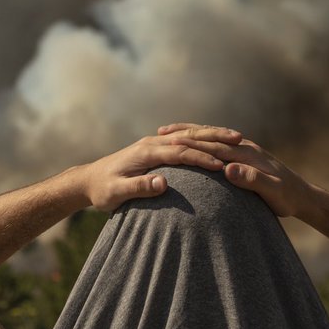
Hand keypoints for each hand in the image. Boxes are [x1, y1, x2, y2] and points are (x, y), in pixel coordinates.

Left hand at [83, 126, 242, 210]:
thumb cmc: (102, 191)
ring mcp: (153, 143)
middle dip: (214, 139)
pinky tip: (215, 140)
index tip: (222, 165)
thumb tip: (163, 183)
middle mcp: (151, 143)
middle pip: (189, 137)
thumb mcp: (116, 193)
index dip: (202, 158)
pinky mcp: (155, 147)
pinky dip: (201, 137)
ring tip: (236, 137)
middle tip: (240, 141)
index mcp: (146, 152)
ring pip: (188, 134)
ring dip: (212, 134)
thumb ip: (139, 188)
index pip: (180, 152)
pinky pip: (183, 138)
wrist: (88, 180)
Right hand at [157, 124, 313, 217]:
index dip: (191, 144)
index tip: (168, 142)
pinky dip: (200, 142)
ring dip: (189, 133)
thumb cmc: (288, 197)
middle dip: (185, 133)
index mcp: (247, 154)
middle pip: (209, 137)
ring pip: (211, 137)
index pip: (214, 146)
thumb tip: (228, 169)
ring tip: (166, 133)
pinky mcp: (243, 157)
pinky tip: (189, 145)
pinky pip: (216, 145)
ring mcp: (244, 150)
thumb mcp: (273, 192)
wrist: (305, 196)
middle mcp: (244, 147)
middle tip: (159, 133)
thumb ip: (252, 180)